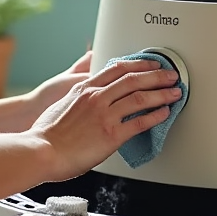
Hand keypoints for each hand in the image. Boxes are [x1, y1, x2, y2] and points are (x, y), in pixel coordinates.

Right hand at [26, 58, 181, 180]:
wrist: (41, 151)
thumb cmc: (47, 133)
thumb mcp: (61, 102)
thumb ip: (78, 94)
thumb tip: (84, 90)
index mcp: (85, 88)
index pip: (117, 68)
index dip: (139, 64)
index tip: (151, 64)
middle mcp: (96, 98)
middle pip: (134, 80)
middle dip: (157, 76)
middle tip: (171, 75)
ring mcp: (105, 115)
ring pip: (140, 98)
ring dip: (162, 94)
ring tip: (174, 93)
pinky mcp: (111, 135)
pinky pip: (140, 123)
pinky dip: (155, 117)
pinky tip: (164, 114)